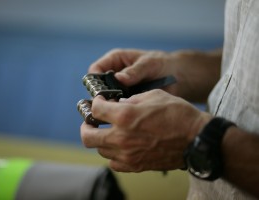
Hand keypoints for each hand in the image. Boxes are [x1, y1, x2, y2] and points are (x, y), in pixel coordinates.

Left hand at [80, 90, 211, 171]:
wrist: (196, 139)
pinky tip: (118, 146)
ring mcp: (127, 155)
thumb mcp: (153, 95)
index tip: (99, 103)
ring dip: (100, 139)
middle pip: (88, 136)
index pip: (96, 110)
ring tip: (107, 131)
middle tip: (91, 121)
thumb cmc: (178, 114)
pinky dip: (112, 154)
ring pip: (99, 150)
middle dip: (86, 125)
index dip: (95, 103)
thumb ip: (131, 100)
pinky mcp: (135, 166)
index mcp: (125, 116)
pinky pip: (113, 163)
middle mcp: (121, 138)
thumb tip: (118, 105)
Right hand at [89, 48, 221, 101]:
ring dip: (111, 105)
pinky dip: (121, 111)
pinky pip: (119, 107)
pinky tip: (127, 115)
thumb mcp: (149, 64)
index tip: (100, 91)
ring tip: (119, 111)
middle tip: (109, 104)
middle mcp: (114, 76)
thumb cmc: (162, 64)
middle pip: (99, 87)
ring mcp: (120, 90)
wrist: (178, 77)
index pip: (96, 70)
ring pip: (107, 99)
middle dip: (102, 95)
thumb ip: (135, 71)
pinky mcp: (127, 101)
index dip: (95, 80)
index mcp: (115, 61)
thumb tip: (120, 78)